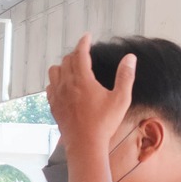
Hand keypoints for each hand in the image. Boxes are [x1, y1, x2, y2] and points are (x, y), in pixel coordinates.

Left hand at [45, 34, 134, 154]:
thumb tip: (130, 58)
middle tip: (84, 54)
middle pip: (67, 60)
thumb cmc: (104, 123)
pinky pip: (50, 87)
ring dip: (63, 65)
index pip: (80, 53)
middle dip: (75, 54)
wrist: (85, 145)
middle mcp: (67, 84)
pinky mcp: (54, 106)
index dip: (84, 42)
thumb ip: (125, 76)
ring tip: (72, 68)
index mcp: (83, 79)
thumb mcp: (120, 99)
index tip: (87, 36)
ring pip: (54, 71)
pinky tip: (62, 85)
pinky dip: (55, 81)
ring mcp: (58, 95)